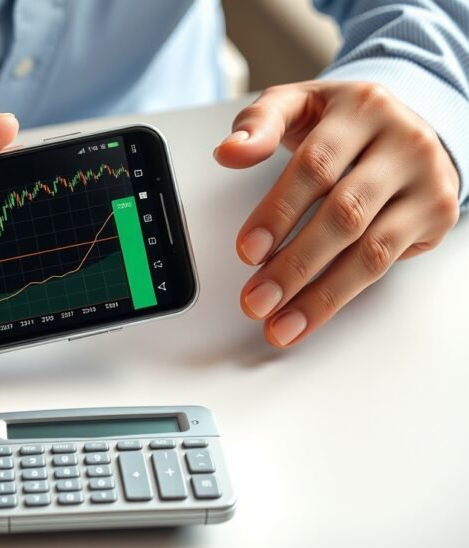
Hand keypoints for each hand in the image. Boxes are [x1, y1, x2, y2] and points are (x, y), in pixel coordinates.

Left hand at [214, 81, 459, 346]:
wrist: (403, 124)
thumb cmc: (338, 121)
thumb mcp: (296, 106)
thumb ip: (258, 124)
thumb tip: (229, 152)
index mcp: (361, 108)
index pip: (316, 165)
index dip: (279, 211)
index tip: (246, 251)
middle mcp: (402, 142)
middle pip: (344, 213)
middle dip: (295, 265)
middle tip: (256, 300)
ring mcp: (425, 180)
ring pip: (370, 249)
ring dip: (320, 295)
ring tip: (280, 323)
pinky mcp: (437, 213)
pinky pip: (385, 264)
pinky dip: (341, 295)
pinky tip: (309, 314)